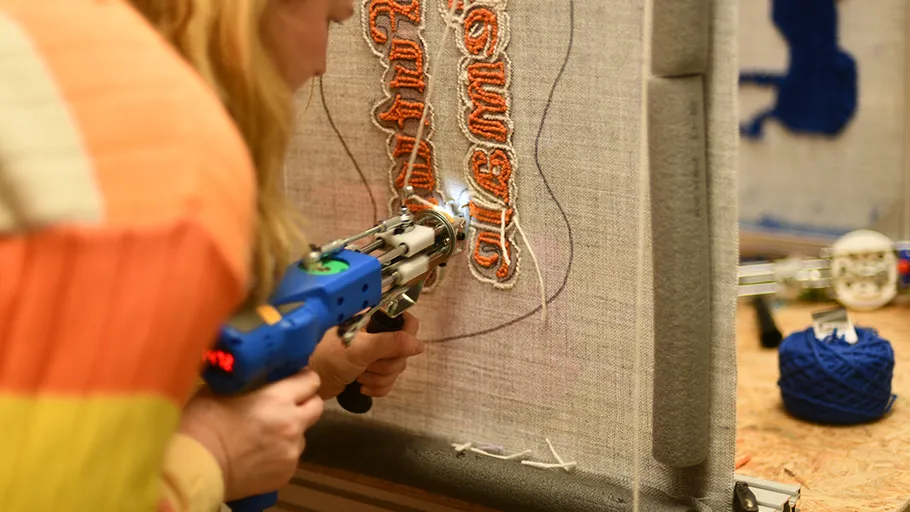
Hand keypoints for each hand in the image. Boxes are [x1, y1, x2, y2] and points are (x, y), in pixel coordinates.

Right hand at [178, 369, 323, 500]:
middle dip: (304, 403)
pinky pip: (291, 458)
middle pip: (316, 406)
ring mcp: (291, 450)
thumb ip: (251, 380)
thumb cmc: (202, 423)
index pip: (311, 380)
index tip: (294, 380)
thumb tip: (256, 371)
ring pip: (303, 435)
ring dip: (291, 432)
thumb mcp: (225, 388)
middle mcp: (292, 423)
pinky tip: (259, 455)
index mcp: (278, 397)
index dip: (303, 379)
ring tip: (265, 435)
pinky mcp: (286, 472)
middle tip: (285, 406)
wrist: (195, 466)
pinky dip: (280, 454)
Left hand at [309, 312, 423, 399]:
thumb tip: (419, 345)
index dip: (406, 338)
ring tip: (360, 376)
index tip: (395, 349)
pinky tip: (361, 386)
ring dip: (380, 377)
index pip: (408, 323)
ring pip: (396, 368)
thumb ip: (392, 343)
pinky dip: (377, 386)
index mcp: (375, 317)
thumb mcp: (361, 348)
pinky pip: (388, 380)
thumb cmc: (329, 356)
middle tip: (368, 365)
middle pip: (404, 350)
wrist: (308, 379)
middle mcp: (377, 332)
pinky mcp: (370, 369)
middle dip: (387, 365)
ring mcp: (374, 352)